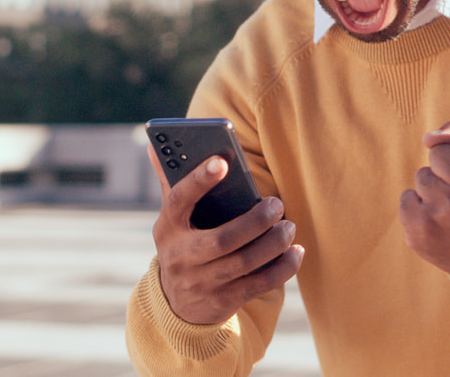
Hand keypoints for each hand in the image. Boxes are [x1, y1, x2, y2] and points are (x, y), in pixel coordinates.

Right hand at [149, 150, 303, 324]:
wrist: (177, 303)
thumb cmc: (182, 244)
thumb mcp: (171, 219)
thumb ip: (171, 183)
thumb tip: (153, 147)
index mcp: (167, 227)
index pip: (179, 200)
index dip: (200, 180)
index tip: (222, 161)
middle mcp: (181, 257)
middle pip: (222, 239)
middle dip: (255, 221)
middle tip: (278, 204)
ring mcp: (201, 282)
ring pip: (244, 262)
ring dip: (273, 243)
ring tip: (288, 226)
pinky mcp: (222, 301)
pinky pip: (258, 284)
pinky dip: (282, 268)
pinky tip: (295, 252)